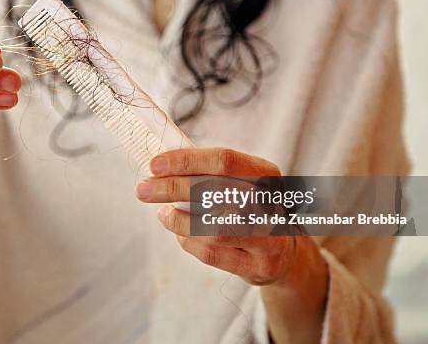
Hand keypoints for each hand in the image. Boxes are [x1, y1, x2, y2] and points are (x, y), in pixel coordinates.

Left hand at [135, 147, 296, 283]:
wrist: (284, 252)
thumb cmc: (249, 208)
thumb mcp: (241, 183)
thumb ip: (208, 173)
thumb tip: (161, 167)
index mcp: (266, 174)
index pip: (224, 161)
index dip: (186, 161)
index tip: (154, 165)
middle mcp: (271, 204)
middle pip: (215, 192)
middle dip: (172, 189)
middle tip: (143, 189)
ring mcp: (269, 237)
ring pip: (212, 228)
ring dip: (178, 220)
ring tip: (164, 214)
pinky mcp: (258, 266)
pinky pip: (211, 254)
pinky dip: (188, 242)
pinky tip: (180, 234)